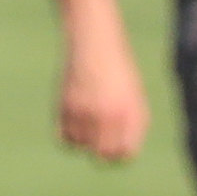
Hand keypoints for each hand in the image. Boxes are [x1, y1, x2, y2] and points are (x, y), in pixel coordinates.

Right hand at [56, 26, 148, 165]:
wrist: (94, 42)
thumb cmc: (118, 71)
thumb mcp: (133, 97)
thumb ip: (130, 125)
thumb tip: (120, 153)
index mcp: (130, 113)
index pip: (125, 152)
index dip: (121, 154)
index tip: (117, 148)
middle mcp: (108, 115)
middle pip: (102, 154)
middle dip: (102, 152)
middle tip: (101, 142)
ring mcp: (85, 110)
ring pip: (80, 145)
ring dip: (83, 140)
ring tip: (87, 124)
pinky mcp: (66, 105)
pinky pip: (63, 135)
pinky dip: (68, 134)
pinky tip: (74, 121)